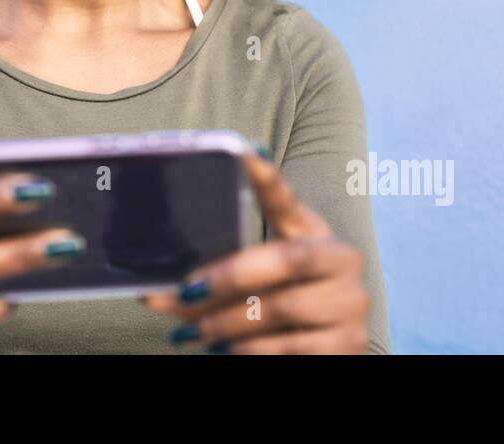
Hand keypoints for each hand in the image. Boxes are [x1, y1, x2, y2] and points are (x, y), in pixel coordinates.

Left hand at [142, 149, 369, 353]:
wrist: (329, 346)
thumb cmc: (285, 300)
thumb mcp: (261, 278)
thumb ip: (215, 275)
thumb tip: (152, 290)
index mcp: (317, 232)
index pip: (289, 200)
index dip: (268, 178)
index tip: (244, 154)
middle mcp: (343, 261)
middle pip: (285, 259)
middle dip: (229, 277)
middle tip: (188, 291)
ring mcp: (351, 304)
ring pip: (283, 308)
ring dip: (229, 322)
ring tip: (193, 332)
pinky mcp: (350, 344)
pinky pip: (292, 347)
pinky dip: (251, 350)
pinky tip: (225, 350)